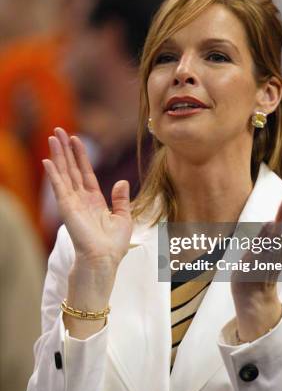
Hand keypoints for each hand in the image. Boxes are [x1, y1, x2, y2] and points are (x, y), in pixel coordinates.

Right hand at [43, 127, 132, 274]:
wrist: (105, 259)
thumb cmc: (113, 245)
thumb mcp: (123, 218)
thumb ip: (120, 199)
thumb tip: (121, 181)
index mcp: (94, 200)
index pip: (85, 172)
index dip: (80, 156)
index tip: (76, 139)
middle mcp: (81, 199)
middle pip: (71, 168)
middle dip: (65, 149)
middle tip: (58, 130)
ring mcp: (72, 202)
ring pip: (64, 173)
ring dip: (58, 155)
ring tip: (53, 137)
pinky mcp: (67, 208)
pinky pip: (59, 187)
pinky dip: (54, 174)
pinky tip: (48, 160)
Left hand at [231, 187, 281, 340]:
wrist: (252, 297)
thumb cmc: (262, 269)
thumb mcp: (276, 250)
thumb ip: (279, 236)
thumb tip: (281, 220)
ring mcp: (270, 254)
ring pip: (280, 232)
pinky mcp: (256, 260)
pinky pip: (264, 246)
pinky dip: (267, 235)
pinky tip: (271, 221)